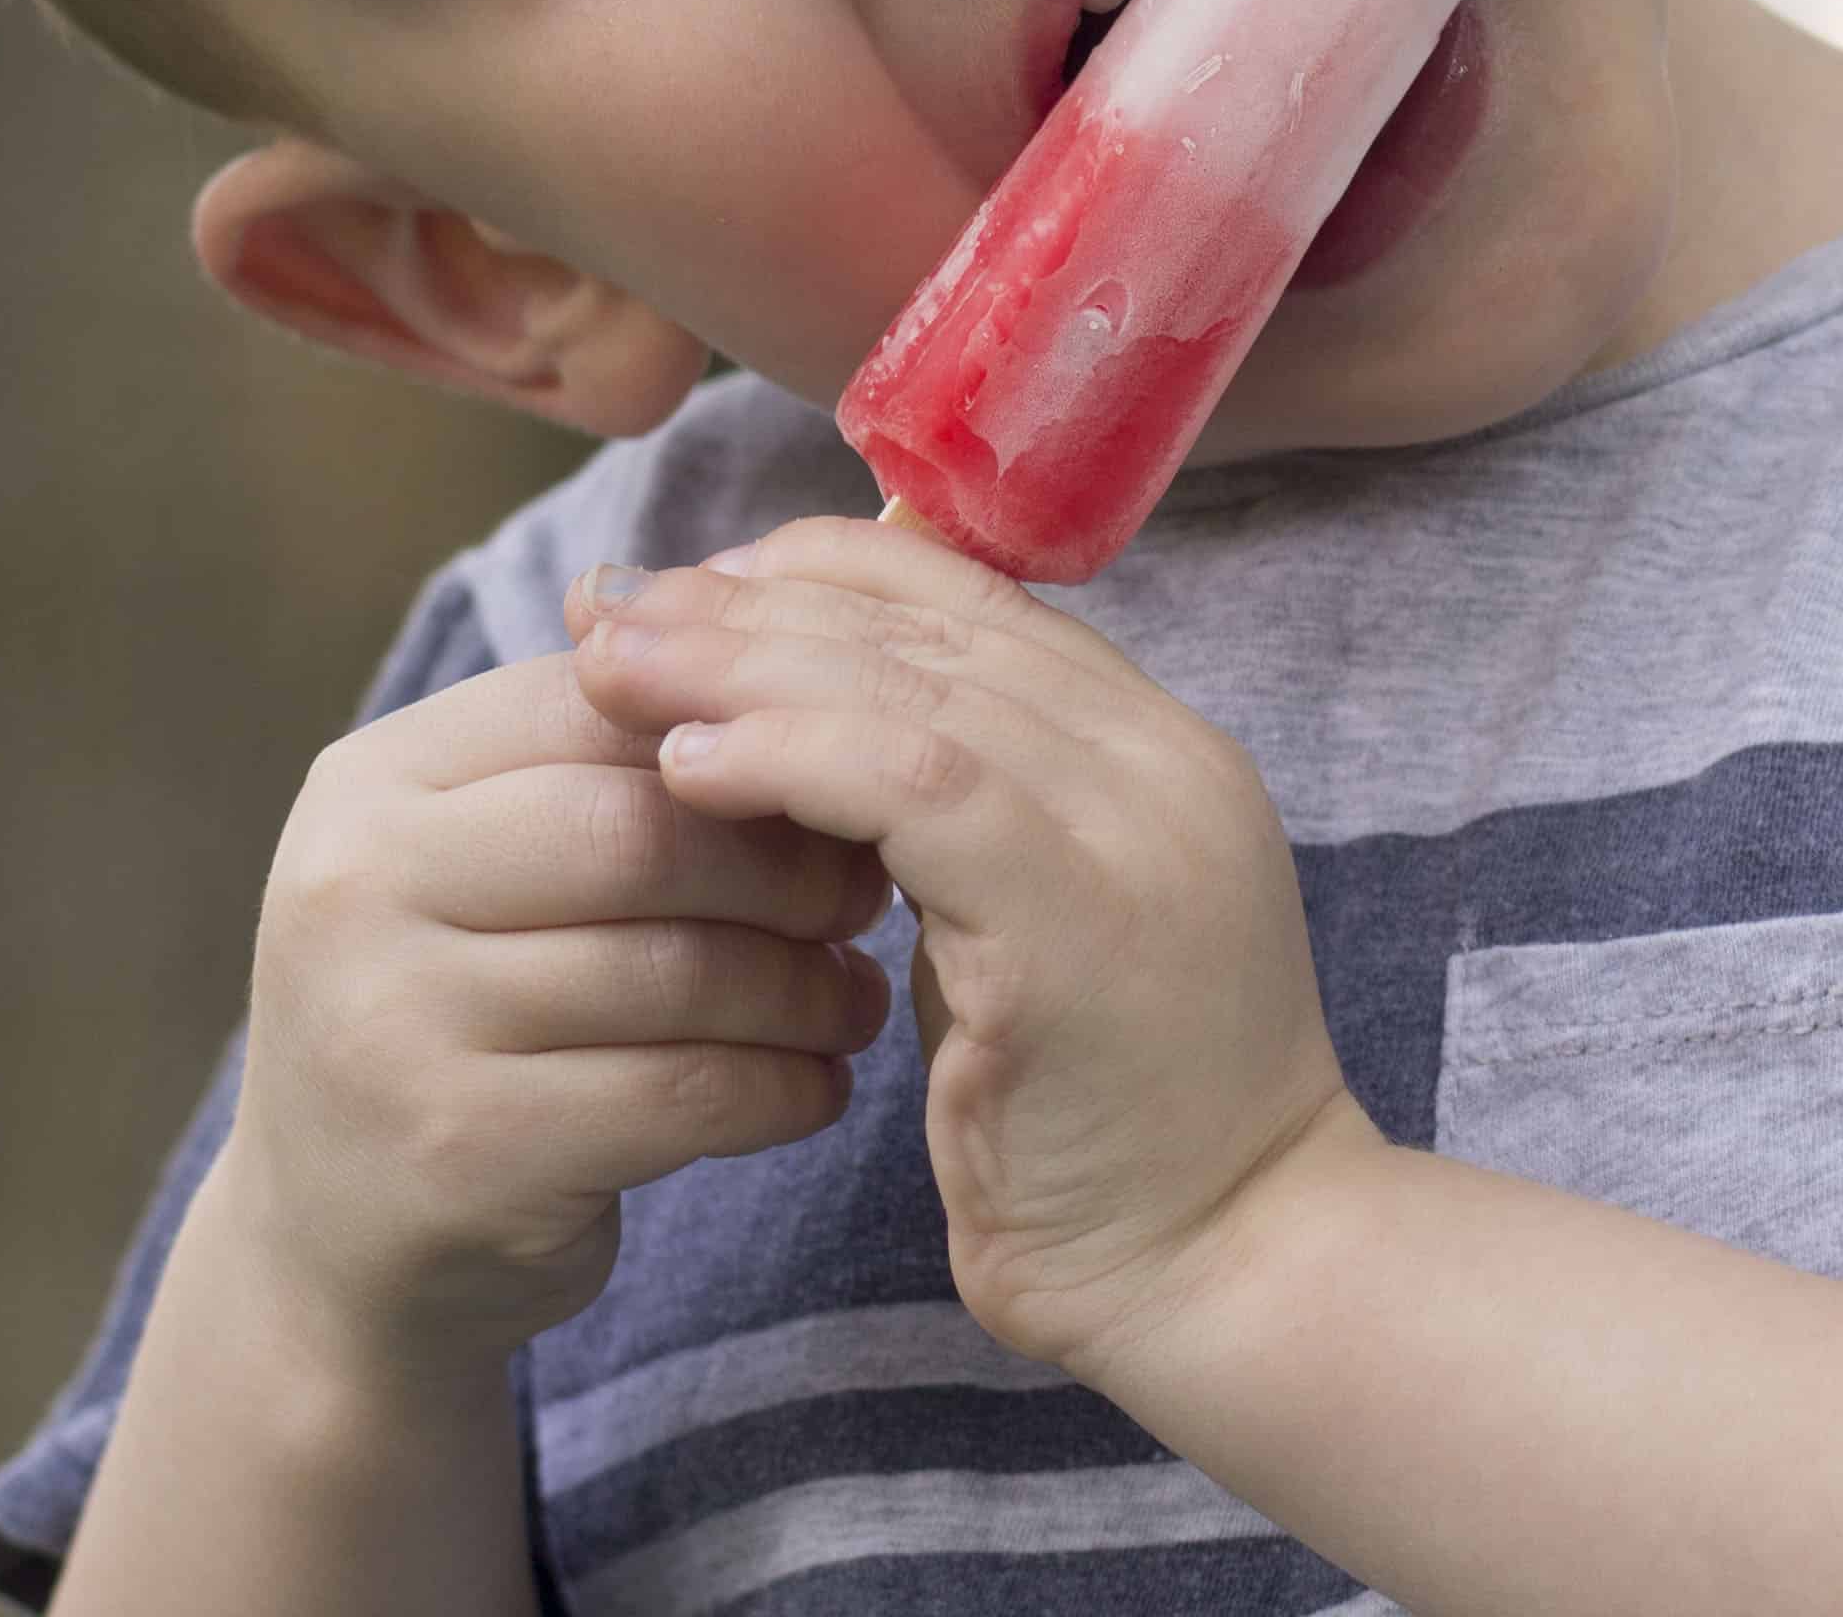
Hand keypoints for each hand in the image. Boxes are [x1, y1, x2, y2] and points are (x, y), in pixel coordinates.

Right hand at [212, 639, 897, 1375]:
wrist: (334, 1248)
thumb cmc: (460, 1013)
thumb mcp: (484, 864)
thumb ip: (605, 762)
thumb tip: (794, 639)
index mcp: (372, 781)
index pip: (599, 703)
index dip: (745, 733)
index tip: (838, 773)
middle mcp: (358, 888)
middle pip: (643, 832)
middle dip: (786, 865)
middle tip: (867, 893)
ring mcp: (394, 1026)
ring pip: (677, 972)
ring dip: (802, 989)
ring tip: (851, 1000)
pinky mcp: (460, 1155)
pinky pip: (681, 1096)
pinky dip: (780, 1089)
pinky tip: (813, 1088)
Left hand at [575, 518, 1365, 1377]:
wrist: (1234, 1268)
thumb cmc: (1111, 1125)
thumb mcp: (1030, 934)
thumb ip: (954, 829)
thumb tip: (794, 740)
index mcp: (1157, 749)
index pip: (974, 599)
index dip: (819, 576)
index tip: (688, 594)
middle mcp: (1160, 760)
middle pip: (930, 626)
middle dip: (751, 604)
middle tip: (608, 607)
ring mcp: (1135, 827)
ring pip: (911, 690)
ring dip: (742, 667)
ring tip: (609, 670)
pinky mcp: (1082, 917)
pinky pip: (918, 790)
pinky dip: (789, 761)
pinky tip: (686, 768)